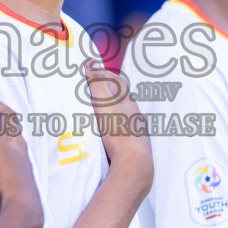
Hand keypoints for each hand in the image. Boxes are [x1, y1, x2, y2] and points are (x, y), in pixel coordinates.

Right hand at [0, 91, 41, 227]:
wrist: (22, 209)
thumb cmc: (11, 178)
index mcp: (17, 142)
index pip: (8, 116)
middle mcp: (20, 152)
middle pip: (11, 128)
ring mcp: (19, 166)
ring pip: (10, 144)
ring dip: (0, 132)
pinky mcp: (14, 179)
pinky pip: (6, 158)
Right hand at [82, 61, 151, 186]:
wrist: (134, 165)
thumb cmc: (119, 133)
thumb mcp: (104, 105)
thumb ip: (97, 84)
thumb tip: (91, 62)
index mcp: (129, 103)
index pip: (118, 83)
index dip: (105, 75)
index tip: (92, 71)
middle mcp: (135, 116)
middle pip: (122, 100)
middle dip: (108, 94)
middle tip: (93, 91)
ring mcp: (136, 133)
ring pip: (124, 117)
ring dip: (112, 113)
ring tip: (97, 114)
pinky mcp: (133, 148)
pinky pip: (123, 133)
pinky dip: (114, 129)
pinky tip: (107, 136)